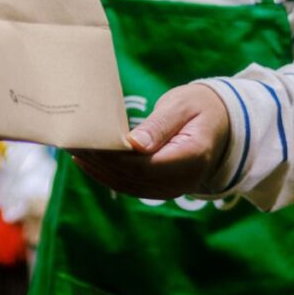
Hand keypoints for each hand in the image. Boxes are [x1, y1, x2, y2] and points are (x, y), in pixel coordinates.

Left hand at [71, 83, 230, 199]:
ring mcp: (173, 189)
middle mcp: (183, 180)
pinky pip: (130, 186)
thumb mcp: (183, 106)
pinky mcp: (162, 188)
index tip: (89, 142)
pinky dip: (107, 174)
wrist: (220, 124)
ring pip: (127, 185)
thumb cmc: (200, 107)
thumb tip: (134, 145)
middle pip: (132, 177)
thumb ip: (160, 126)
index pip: (145, 165)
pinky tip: (88, 161)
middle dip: (99, 162)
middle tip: (73, 143)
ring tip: (74, 150)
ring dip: (98, 170)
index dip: (114, 157)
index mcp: (192, 157)